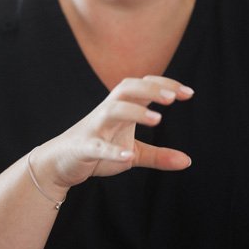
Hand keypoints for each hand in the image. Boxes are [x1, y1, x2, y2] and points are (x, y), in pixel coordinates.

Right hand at [30, 76, 193, 193]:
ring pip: (112, 109)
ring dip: (135, 111)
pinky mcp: (83, 147)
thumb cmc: (97, 152)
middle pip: (127, 88)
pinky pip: (97, 145)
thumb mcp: (133, 153)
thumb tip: (188, 161)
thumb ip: (158, 156)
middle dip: (150, 89)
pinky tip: (127, 156)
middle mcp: (107, 112)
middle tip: (173, 98)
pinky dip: (111, 150)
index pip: (142, 86)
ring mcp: (94, 128)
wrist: (59, 163)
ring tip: (158, 120)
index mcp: (120, 109)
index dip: (165, 85)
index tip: (188, 93)